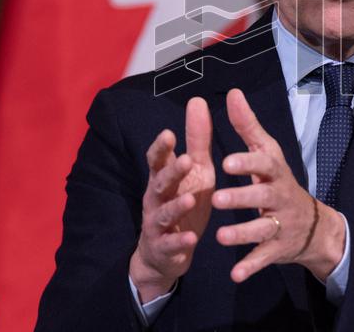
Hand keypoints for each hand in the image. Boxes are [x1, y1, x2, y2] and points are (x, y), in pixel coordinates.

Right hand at [129, 97, 214, 300]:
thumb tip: (197, 100)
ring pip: (163, 213)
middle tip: (185, 160)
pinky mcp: (165, 248)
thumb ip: (196, 140)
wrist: (166, 254)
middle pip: (159, 184)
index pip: (157, 160)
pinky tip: (191, 238)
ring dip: (176, 206)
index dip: (161, 147)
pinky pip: (171, 244)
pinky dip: (180, 241)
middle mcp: (156, 199)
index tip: (169, 133)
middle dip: (171, 172)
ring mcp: (158, 225)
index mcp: (162, 179)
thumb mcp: (195, 170)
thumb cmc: (183, 202)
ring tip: (189, 199)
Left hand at [212, 89, 346, 282]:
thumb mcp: (267, 152)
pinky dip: (251, 267)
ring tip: (220, 237)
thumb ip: (247, 125)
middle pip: (262, 197)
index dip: (246, 162)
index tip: (226, 161)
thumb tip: (233, 93)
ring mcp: (280, 224)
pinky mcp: (277, 248)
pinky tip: (235, 274)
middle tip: (216, 198)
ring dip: (242, 234)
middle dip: (241, 198)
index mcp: (275, 172)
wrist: (313, 224)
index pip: (263, 164)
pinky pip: (264, 257)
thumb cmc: (278, 181)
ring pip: (261, 230)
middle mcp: (280, 197)